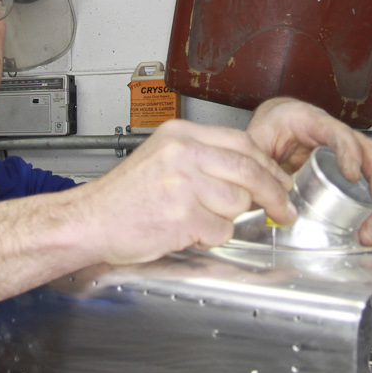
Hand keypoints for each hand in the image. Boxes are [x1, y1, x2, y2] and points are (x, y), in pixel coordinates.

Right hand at [71, 119, 298, 264]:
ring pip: (238, 204)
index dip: (268, 164)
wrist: (88, 220)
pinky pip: (220, 231)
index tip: (280, 179)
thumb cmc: (123, 196)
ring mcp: (183, 185)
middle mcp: (183, 154)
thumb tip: (250, 172)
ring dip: (228, 219)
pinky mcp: (182, 216)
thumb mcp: (162, 157)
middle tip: (283, 208)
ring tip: (200, 219)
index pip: (242, 142)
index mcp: (180, 135)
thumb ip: (203, 157)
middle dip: (274, 194)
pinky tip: (186, 231)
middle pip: (249, 171)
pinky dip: (211, 237)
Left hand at [245, 97, 371, 244]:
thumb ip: (258, 163)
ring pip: (367, 169)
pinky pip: (357, 185)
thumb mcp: (257, 139)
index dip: (348, 152)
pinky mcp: (339, 169)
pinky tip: (359, 229)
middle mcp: (331, 134)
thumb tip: (263, 194)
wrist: (272, 123)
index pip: (337, 133)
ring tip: (370, 227)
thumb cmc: (269, 125)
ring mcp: (339, 152)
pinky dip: (361, 208)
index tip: (351, 174)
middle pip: (366, 150)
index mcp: (310, 121)